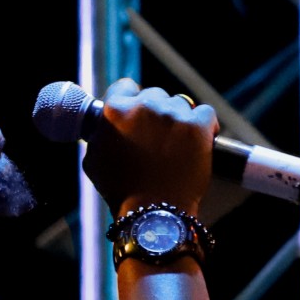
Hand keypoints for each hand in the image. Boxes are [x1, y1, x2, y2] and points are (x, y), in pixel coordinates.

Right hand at [79, 79, 217, 217]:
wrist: (155, 213)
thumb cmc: (121, 191)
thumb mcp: (93, 160)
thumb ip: (99, 134)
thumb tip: (104, 124)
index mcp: (116, 110)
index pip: (125, 86)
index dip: (130, 100)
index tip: (136, 114)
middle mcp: (145, 106)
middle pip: (154, 95)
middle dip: (154, 113)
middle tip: (156, 136)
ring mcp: (174, 115)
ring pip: (180, 104)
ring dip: (178, 119)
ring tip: (177, 144)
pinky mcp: (199, 126)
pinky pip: (205, 113)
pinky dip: (204, 125)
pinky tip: (199, 139)